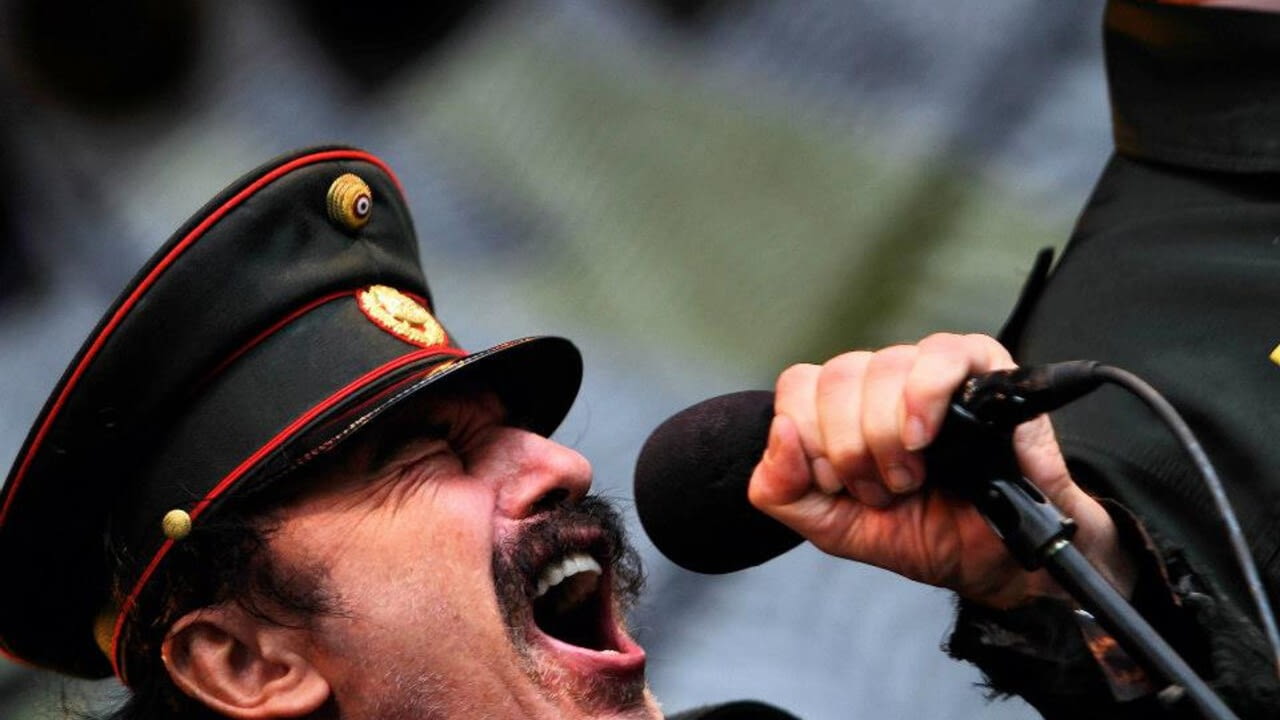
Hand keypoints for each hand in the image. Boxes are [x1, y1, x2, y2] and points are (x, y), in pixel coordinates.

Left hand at [747, 333, 1134, 607]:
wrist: (991, 562)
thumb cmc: (920, 534)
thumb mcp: (831, 526)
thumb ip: (781, 489)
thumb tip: (780, 433)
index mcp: (844, 406)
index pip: (799, 385)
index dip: (809, 438)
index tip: (836, 484)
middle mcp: (883, 379)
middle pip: (836, 377)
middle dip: (849, 449)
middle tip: (881, 490)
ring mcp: (930, 367)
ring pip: (881, 366)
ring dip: (886, 436)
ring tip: (911, 478)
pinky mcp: (983, 366)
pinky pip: (942, 355)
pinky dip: (923, 398)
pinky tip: (923, 440)